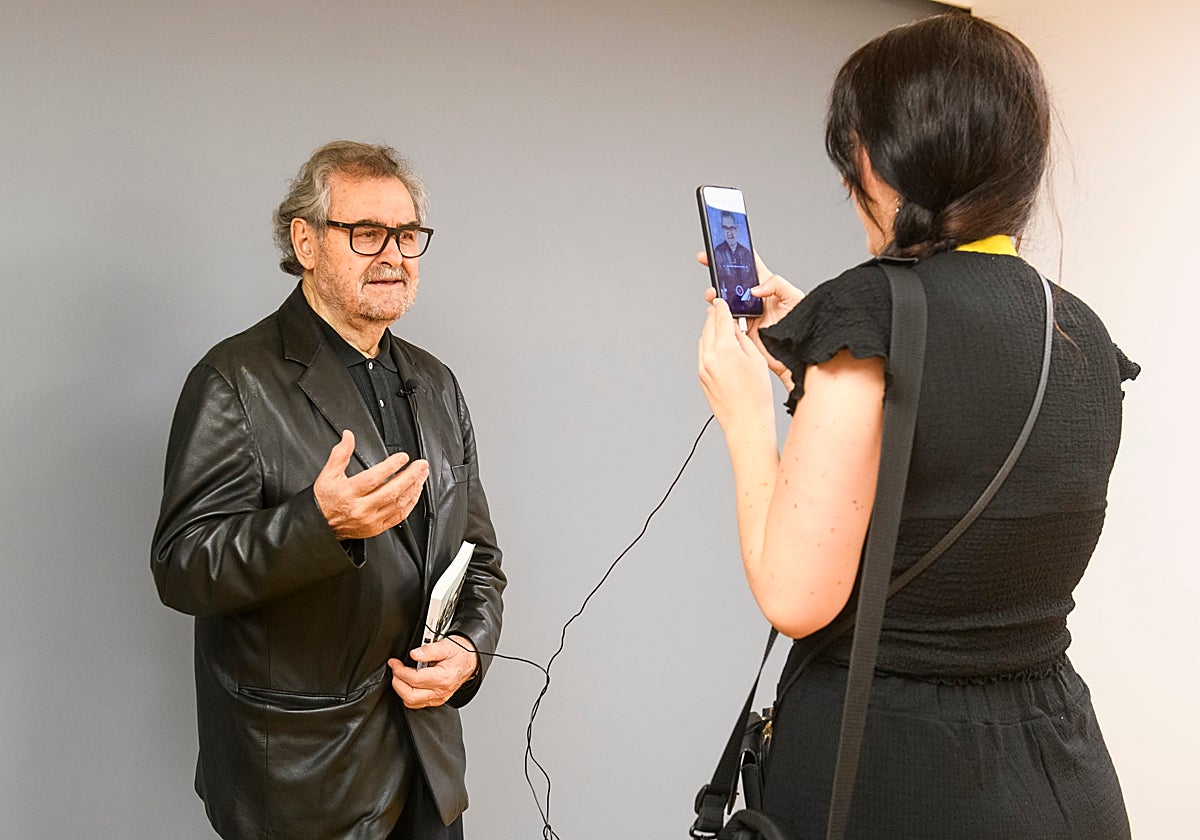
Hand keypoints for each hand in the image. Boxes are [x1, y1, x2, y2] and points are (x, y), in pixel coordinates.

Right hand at [314, 430, 428, 539]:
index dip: (390, 467)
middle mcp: (361, 508)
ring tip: (421, 475)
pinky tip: (415, 492)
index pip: (374, 478)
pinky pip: (399, 517)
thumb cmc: (325, 499)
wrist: (321, 526)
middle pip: (391, 491)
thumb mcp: (328, 474)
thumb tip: (348, 436)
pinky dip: (410, 503)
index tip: (403, 457)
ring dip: (413, 488)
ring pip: (398, 504)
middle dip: (410, 476)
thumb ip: (340, 453)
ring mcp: (370, 520)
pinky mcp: (376, 528)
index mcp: (349, 492)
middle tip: (421, 465)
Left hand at [387, 636, 478, 708]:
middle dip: (398, 683)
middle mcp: (440, 691)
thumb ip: (429, 650)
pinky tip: (409, 683)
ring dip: (402, 690)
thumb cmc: (460, 653)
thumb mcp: (446, 645)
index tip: (394, 663)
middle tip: (395, 670)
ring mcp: (439, 698)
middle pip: (410, 696)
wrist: (471, 660)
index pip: (414, 679)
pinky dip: (409, 694)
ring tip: (401, 676)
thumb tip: (415, 654)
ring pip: (412, 702)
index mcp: (442, 678)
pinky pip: (417, 703)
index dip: (399, 671)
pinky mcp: (437, 700)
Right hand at [698, 250, 802, 390]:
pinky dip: (717, 315)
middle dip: (718, 272)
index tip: (723, 246)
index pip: (750, 265)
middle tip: (709, 264)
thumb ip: (777, 285)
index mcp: (767, 286)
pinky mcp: (741, 329)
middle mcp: (754, 299)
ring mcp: (746, 314)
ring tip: (713, 294)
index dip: (736, 254)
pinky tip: (717, 311)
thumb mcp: (794, 297)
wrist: (798, 352)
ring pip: (725, 301)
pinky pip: (725, 320)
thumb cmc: (802, 323)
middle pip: (732, 281)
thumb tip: (756, 289)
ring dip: (715, 295)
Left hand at [698, 296, 774, 434]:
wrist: (745, 421)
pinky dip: (709, 346)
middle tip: (721, 311)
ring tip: (723, 331)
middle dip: (715, 317)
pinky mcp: (700, 377)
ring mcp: (702, 368)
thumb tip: (733, 328)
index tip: (721, 301)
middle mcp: (709, 357)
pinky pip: (702, 354)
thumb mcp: (756, 359)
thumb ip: (742, 339)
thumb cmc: (756, 395)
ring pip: (703, 340)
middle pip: (708, 326)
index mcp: (725, 349)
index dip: (722, 307)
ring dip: (711, 332)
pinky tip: (720, 349)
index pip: (720, 318)